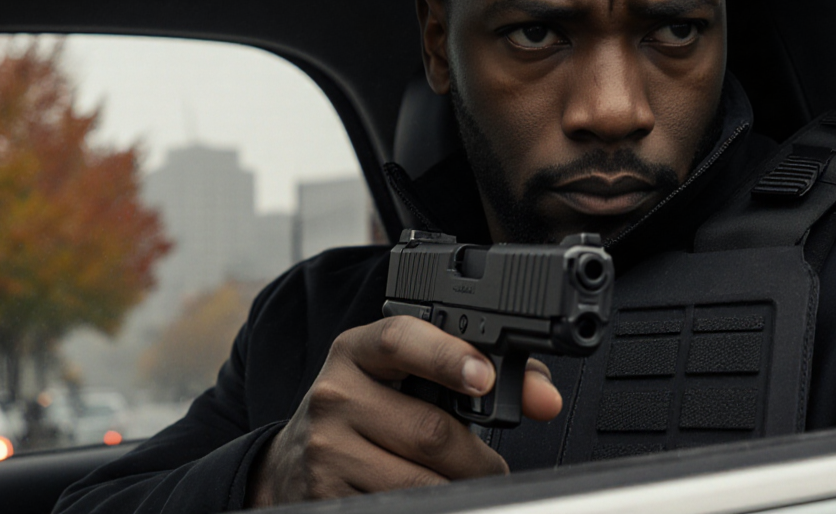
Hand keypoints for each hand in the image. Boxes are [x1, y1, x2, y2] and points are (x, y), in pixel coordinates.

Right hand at [247, 315, 561, 505]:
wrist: (292, 464)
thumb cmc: (365, 415)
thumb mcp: (400, 380)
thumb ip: (471, 372)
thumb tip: (542, 395)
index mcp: (356, 352)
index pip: (399, 339)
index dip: (447, 356)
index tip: (485, 377)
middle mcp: (334, 394)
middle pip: (430, 431)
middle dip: (476, 457)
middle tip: (489, 465)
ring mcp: (327, 449)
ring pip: (422, 480)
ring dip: (459, 489)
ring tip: (462, 484)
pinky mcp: (326, 494)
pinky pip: (401, 507)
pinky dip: (433, 507)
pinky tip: (429, 499)